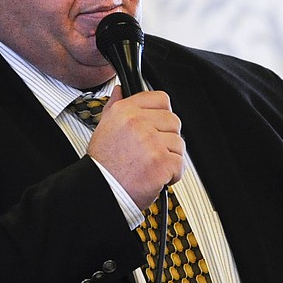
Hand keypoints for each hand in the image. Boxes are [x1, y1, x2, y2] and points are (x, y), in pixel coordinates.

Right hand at [86, 86, 184, 209]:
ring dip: (170, 157)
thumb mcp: (103, 128)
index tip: (159, 126)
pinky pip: (180, 164)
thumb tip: (119, 90)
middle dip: (167, 138)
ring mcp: (151, 142)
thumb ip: (114, 106)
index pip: (160, 99)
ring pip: (179, 143)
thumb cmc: (103, 165)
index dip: (163, 114)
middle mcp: (138, 124)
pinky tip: (157, 177)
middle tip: (153, 152)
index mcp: (125, 112)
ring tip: (152, 166)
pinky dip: (173, 175)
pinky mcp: (161, 162)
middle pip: (173, 121)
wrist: (102, 192)